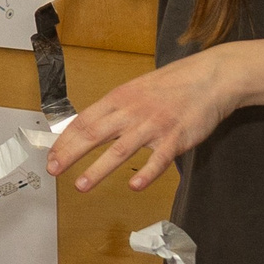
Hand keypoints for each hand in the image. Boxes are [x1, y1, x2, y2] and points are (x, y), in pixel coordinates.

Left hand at [44, 46, 245, 192]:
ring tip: (81, 185)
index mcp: (121, 98)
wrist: (212, 77)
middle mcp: (133, 111)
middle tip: (53, 170)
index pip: (84, 120)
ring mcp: (154, 125)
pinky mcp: (176, 138)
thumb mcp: (137, 89)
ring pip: (121, 149)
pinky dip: (147, 173)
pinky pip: (159, 159)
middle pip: (94, 134)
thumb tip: (91, 126)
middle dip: (70, 154)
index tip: (51, 155)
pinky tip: (134, 186)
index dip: (65, 140)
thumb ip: (116, 108)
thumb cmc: (174, 84)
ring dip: (99, 169)